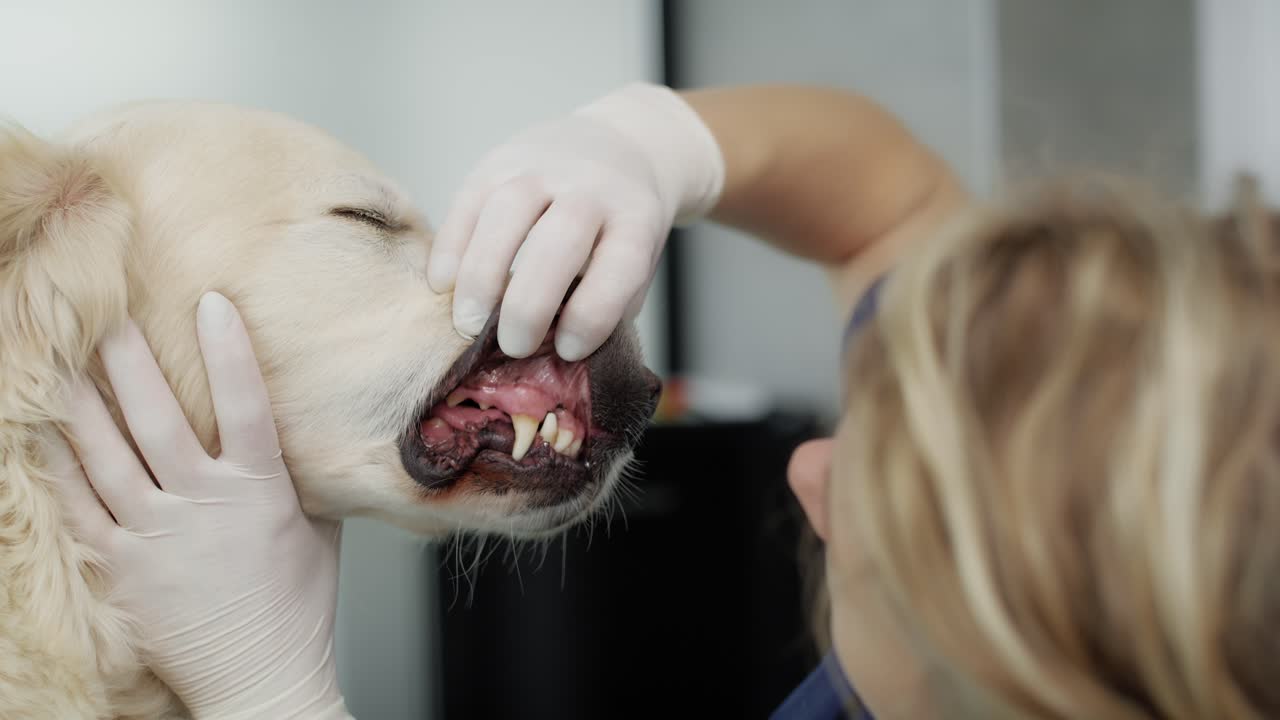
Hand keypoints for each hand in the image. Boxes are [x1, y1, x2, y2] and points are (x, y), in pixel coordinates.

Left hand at [47, 293, 350, 719]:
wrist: (261, 675)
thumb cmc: (297, 609)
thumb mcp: (318, 532)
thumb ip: (305, 479)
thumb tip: (309, 436)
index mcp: (259, 491)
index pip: (245, 406)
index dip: (229, 352)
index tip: (210, 303)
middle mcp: (203, 505)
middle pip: (158, 419)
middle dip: (129, 361)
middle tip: (107, 314)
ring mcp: (156, 535)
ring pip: (108, 455)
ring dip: (84, 402)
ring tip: (62, 358)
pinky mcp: (121, 566)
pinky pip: (80, 507)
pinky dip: (58, 468)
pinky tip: (42, 434)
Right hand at [428, 82, 723, 360]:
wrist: (620, 146)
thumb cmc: (621, 226)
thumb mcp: (636, 261)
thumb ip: (606, 303)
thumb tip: (556, 354)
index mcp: (635, 218)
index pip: (619, 267)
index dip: (591, 317)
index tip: (567, 350)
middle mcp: (592, 186)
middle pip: (558, 242)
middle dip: (529, 305)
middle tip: (512, 346)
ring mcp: (543, 166)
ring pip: (505, 214)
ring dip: (480, 276)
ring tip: (468, 323)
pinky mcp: (498, 159)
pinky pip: (467, 201)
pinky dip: (450, 247)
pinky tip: (443, 284)